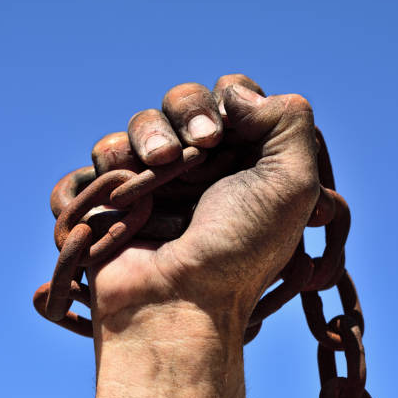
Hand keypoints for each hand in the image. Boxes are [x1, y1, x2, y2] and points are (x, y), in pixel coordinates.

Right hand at [88, 74, 319, 337]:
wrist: (177, 302)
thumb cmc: (238, 249)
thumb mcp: (291, 185)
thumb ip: (288, 120)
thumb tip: (235, 95)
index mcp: (246, 163)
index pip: (233, 97)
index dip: (227, 102)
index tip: (225, 136)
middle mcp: (203, 170)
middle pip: (185, 101)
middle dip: (187, 111)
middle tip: (197, 148)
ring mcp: (158, 183)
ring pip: (143, 122)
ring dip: (148, 134)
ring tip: (158, 166)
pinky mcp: (117, 197)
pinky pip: (106, 154)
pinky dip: (113, 160)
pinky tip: (124, 187)